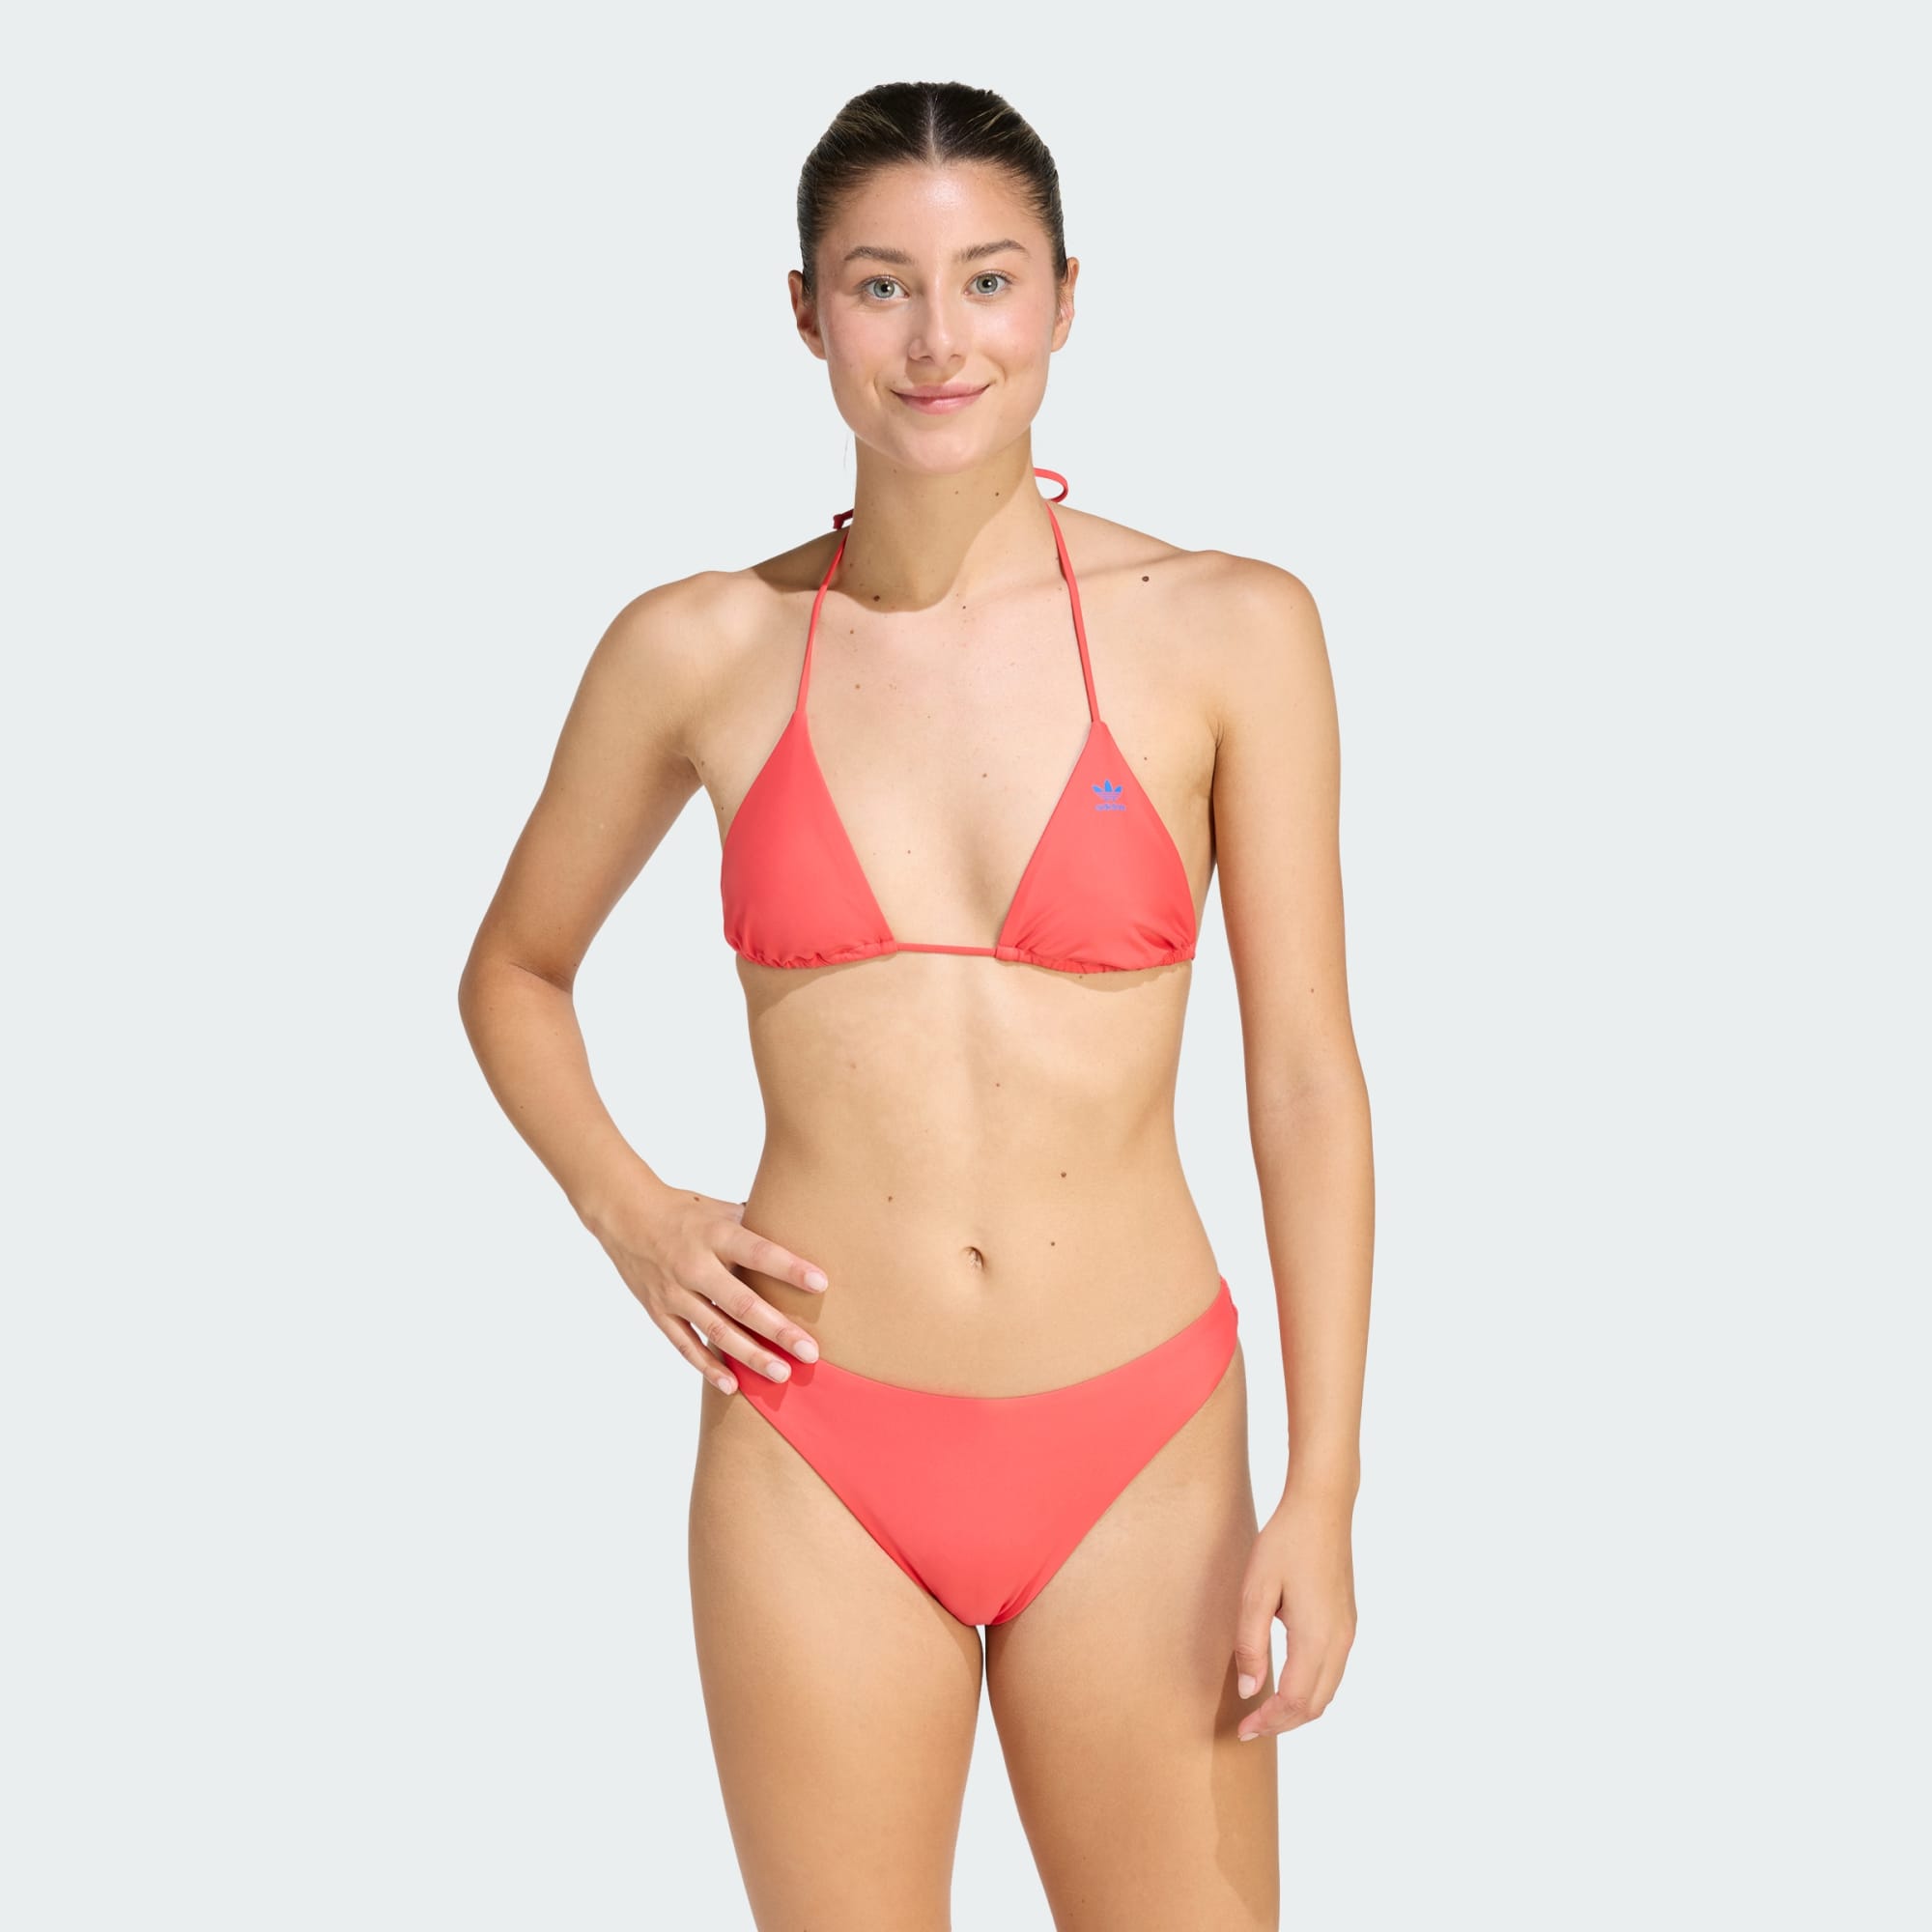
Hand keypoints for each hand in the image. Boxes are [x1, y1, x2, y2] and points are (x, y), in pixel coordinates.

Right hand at [584, 1180, 829, 1394]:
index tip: (821, 1284)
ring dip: (750, 1355)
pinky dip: (707, 1366)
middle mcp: (695, 1265)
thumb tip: (803, 1231)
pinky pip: (685, 1345)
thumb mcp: (721, 1210)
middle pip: (741, 1303)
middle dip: (777, 1330)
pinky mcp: (659, 1311)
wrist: (626, 1216)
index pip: (758, 1252)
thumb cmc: (686, 1212)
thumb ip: (757, 1226)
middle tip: (810, 1352)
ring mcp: (674, 1292)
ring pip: (716, 1331)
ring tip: (781, 1374)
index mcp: (716, 1235)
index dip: (789, 1268)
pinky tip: (732, 1385)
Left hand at [1230, 1480, 1357, 1742]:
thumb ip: (1250, 1643)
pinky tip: (1286, 1681)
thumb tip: (1249, 1691)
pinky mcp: (1347, 1621)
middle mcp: (1339, 1641)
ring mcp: (1347, 1632)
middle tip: (1250, 1727)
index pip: (1296, 1701)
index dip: (1269, 1722)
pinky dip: (1311, 1689)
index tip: (1243, 1730)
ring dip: (1299, 1708)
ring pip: (1328, 1691)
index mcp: (1317, 1637)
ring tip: (1265, 1710)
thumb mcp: (1255, 1589)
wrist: (1322, 1507)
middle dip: (1284, 1723)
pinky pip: (1332, 1671)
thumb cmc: (1285, 1542)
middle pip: (1316, 1705)